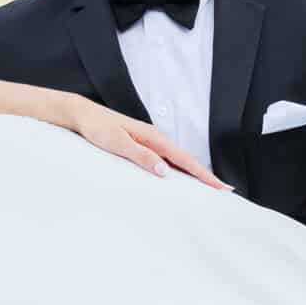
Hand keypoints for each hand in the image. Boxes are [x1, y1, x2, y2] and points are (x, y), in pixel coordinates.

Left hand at [63, 97, 227, 189]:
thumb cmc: (97, 127)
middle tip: (223, 190)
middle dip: (205, 175)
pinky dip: (178, 168)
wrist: (82, 114)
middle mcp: (155, 137)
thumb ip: (141, 156)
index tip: (220, 185)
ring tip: (207, 185)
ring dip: (193, 172)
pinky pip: (166, 158)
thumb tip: (164, 171)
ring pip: (177, 159)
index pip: (184, 159)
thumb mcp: (118, 143)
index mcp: (153, 137)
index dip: (203, 174)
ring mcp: (149, 140)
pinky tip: (179, 176)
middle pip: (186, 160)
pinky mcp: (142, 144)